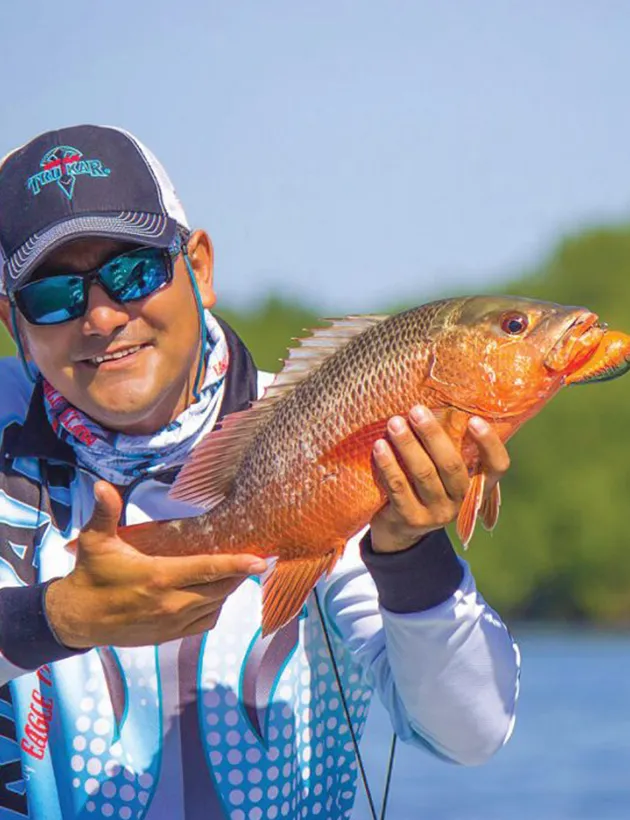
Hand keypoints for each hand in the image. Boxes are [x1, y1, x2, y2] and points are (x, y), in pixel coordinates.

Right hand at [45, 481, 266, 648]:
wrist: (77, 618)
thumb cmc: (90, 574)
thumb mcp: (95, 541)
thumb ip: (105, 511)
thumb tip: (101, 484)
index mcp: (158, 576)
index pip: (208, 569)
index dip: (237, 564)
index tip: (260, 559)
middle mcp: (170, 603)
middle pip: (220, 588)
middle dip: (238, 574)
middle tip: (250, 557)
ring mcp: (171, 622)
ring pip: (216, 606)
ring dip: (226, 590)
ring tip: (233, 572)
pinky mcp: (168, 635)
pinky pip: (205, 622)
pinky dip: (214, 608)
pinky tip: (212, 592)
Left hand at [369, 406, 509, 552]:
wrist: (399, 528)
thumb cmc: (422, 484)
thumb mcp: (441, 469)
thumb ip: (446, 445)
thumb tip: (435, 401)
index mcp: (476, 484)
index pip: (497, 466)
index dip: (489, 444)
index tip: (475, 420)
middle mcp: (461, 500)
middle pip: (451, 465)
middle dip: (432, 435)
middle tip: (416, 410)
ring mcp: (437, 513)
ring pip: (423, 474)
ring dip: (407, 445)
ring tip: (394, 423)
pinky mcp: (411, 519)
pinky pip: (398, 487)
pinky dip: (388, 464)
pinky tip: (379, 446)